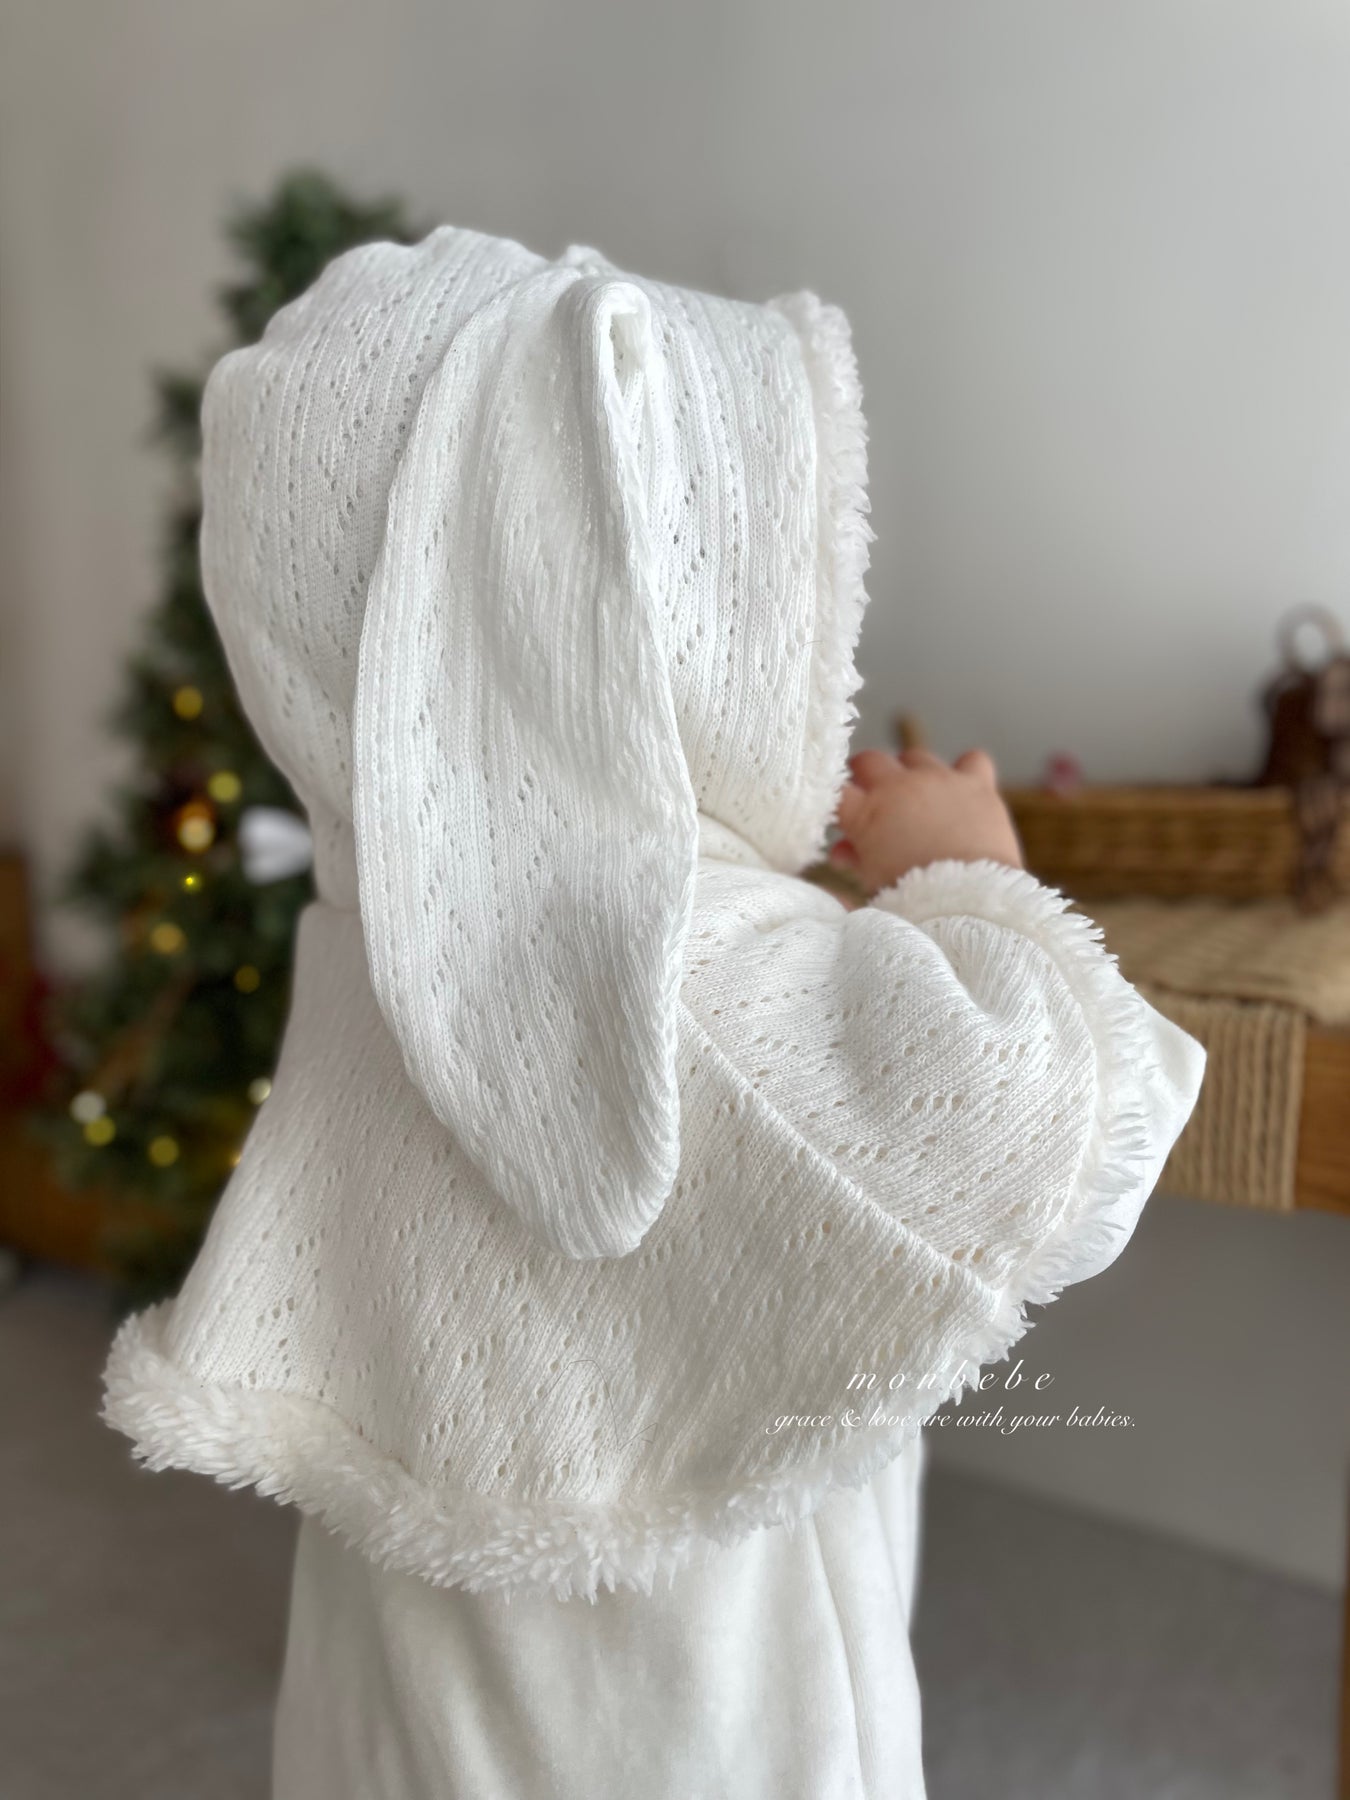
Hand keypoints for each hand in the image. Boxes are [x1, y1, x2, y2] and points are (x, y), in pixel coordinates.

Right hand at [828, 747, 1022, 896]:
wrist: (966, 900)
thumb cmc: (913, 897)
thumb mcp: (872, 880)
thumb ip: (855, 858)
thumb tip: (843, 849)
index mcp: (866, 812)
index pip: (836, 790)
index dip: (837, 799)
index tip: (842, 810)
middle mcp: (900, 785)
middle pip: (869, 761)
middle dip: (866, 777)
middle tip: (873, 798)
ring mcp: (939, 780)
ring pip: (915, 758)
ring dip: (911, 773)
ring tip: (918, 797)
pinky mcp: (975, 784)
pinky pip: (971, 760)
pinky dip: (966, 771)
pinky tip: (964, 790)